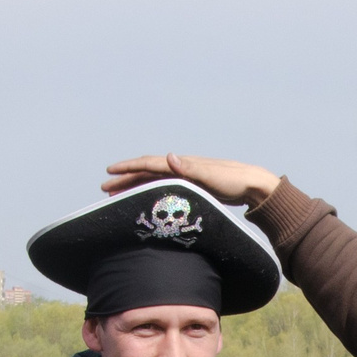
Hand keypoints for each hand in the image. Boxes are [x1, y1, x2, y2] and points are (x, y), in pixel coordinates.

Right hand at [102, 154, 280, 206]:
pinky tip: (144, 200)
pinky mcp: (191, 186)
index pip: (149, 164)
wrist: (252, 184)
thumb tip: (169, 156)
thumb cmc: (233, 181)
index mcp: (181, 164)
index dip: (128, 168)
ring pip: (152, 181)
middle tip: (104, 189)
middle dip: (124, 180)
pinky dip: (150, 192)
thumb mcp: (211, 175)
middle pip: (146, 173)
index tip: (110, 172)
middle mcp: (180, 168)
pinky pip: (163, 188)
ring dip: (134, 187)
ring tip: (117, 196)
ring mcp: (185, 176)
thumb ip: (190, 168)